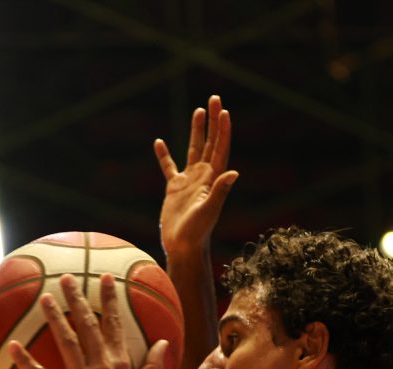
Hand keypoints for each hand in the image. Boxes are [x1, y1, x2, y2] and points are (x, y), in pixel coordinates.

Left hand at [7, 273, 167, 368]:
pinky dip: (26, 362)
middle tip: (67, 278)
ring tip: (43, 298)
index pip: (115, 325)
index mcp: (119, 365)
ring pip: (66, 344)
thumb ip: (152, 366)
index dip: (110, 300)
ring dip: (55, 319)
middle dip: (78, 299)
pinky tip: (13, 346)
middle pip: (88, 327)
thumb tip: (163, 343)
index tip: (106, 278)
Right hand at [155, 94, 238, 260]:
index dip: (222, 129)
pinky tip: (159, 142)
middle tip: (214, 99)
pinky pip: (168, 167)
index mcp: (213, 178)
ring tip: (198, 110)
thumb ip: (220, 190)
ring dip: (196, 130)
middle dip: (212, 121)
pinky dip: (164, 155)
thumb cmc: (197, 231)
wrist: (183, 246)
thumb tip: (233, 172)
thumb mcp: (209, 210)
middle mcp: (203, 176)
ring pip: (192, 149)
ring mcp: (189, 181)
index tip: (223, 111)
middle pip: (209, 142)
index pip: (220, 148)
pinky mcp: (174, 188)